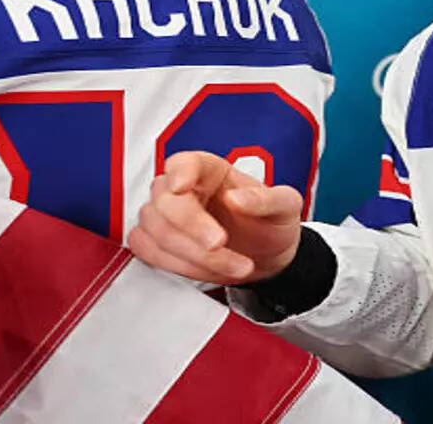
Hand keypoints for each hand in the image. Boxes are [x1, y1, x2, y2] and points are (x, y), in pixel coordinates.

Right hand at [128, 151, 303, 285]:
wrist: (267, 256)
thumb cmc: (272, 224)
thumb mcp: (285, 207)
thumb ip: (266, 199)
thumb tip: (236, 198)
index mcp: (212, 171)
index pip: (184, 162)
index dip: (179, 172)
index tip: (182, 187)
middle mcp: (184, 189)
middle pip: (165, 201)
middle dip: (192, 227)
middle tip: (220, 244)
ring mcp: (166, 215)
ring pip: (156, 230)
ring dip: (194, 255)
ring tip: (235, 266)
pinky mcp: (157, 241)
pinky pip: (147, 250)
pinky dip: (178, 265)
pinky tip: (210, 269)